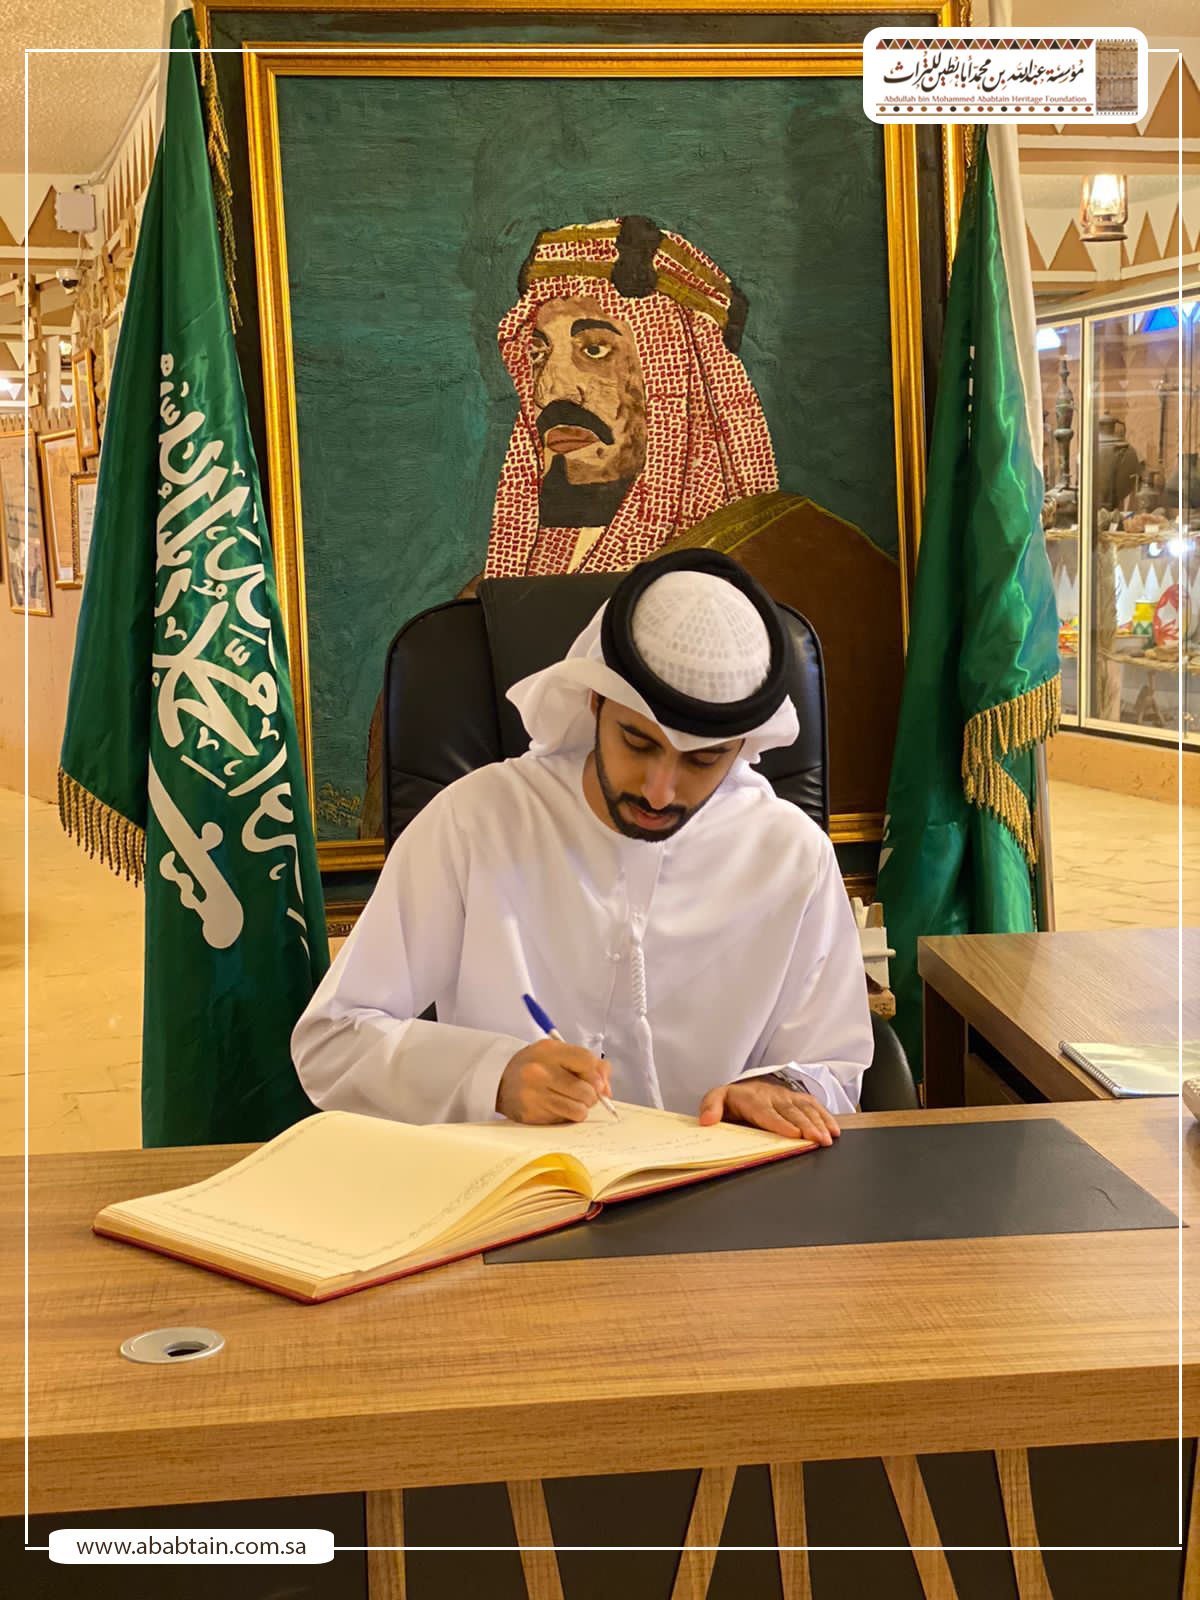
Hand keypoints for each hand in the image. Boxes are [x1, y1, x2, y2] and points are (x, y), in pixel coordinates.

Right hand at [497, 1040, 611, 1124]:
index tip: (597, 1082)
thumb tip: (607, 1091)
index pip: (587, 1061)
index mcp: (548, 1051)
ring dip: (580, 1108)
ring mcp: (534, 1096)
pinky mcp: (531, 1116)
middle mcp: (539, 1073)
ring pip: (579, 1110)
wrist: (500, 1078)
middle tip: (582, 1094)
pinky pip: (564, 1122)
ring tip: (570, 1101)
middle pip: (587, 1090)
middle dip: (591, 1095)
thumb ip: (588, 1063)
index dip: (597, 1075)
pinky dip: (566, 1117)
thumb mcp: (558, 1052)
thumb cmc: (536, 1065)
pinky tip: (555, 1107)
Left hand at [698, 1077, 839, 1145]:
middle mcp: (772, 1096)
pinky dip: (826, 1117)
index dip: (781, 1124)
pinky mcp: (798, 1097)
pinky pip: (814, 1105)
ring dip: (819, 1123)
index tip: (794, 1135)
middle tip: (818, 1140)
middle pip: (791, 1112)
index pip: (767, 1113)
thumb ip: (710, 1108)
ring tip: (829, 1138)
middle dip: (806, 1126)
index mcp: (751, 1099)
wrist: (746, 1085)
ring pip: (805, 1109)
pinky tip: (834, 1129)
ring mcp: (787, 1096)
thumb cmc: (732, 1099)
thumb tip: (707, 1121)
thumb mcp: (715, 1099)